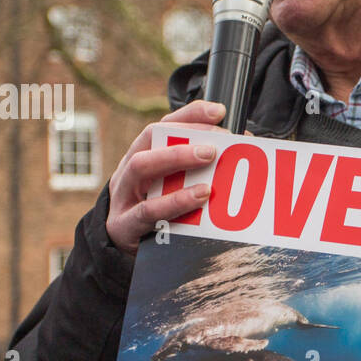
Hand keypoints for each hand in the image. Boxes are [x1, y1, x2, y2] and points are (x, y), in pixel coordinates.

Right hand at [106, 101, 226, 255]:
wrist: (121, 248)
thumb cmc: (153, 212)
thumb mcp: (168, 188)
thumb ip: (194, 171)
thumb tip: (239, 153)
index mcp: (142, 155)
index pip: (164, 124)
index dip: (191, 114)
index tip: (219, 112)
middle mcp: (129, 169)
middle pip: (150, 138)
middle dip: (185, 135)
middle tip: (216, 145)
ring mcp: (123, 194)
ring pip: (141, 166)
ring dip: (176, 159)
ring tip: (209, 161)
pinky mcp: (125, 224)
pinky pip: (149, 209)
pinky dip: (176, 201)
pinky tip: (200, 197)